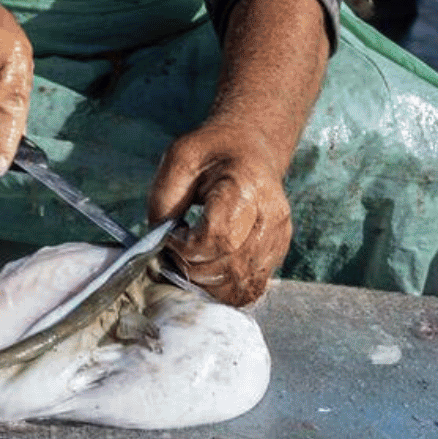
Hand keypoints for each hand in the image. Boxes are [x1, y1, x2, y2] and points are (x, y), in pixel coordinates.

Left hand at [148, 123, 291, 305]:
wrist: (252, 148)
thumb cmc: (214, 150)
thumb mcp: (179, 158)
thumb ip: (164, 198)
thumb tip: (159, 241)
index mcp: (247, 187)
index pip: (219, 237)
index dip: (187, 246)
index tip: (171, 234)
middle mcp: (271, 216)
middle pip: (230, 266)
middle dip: (192, 267)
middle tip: (174, 250)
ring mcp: (278, 238)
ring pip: (240, 284)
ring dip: (206, 283)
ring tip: (188, 259)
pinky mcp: (277, 253)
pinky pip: (250, 288)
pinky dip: (223, 290)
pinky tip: (206, 270)